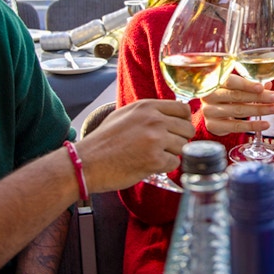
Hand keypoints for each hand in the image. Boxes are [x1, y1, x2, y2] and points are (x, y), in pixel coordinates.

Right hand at [77, 99, 193, 191]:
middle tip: (164, 147)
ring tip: (152, 156)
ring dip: (171, 154)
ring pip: (183, 147)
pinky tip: (148, 165)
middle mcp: (154, 120)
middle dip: (179, 140)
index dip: (183, 121)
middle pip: (187, 129)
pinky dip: (164, 167)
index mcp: (147, 106)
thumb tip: (171, 114)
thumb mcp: (124, 115)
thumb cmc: (103, 141)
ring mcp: (156, 140)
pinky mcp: (155, 159)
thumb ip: (148, 112)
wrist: (86, 163)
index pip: (183, 109)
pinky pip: (174, 163)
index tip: (176, 130)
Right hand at [200, 74, 273, 136]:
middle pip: (236, 96)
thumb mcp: (236, 88)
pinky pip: (236, 126)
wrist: (211, 114)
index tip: (261, 87)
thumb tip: (268, 85)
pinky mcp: (213, 125)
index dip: (246, 84)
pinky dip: (253, 125)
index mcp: (214, 81)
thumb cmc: (225, 96)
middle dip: (258, 97)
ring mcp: (209, 111)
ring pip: (237, 110)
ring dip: (259, 110)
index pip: (230, 81)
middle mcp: (209, 96)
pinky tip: (265, 124)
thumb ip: (251, 86)